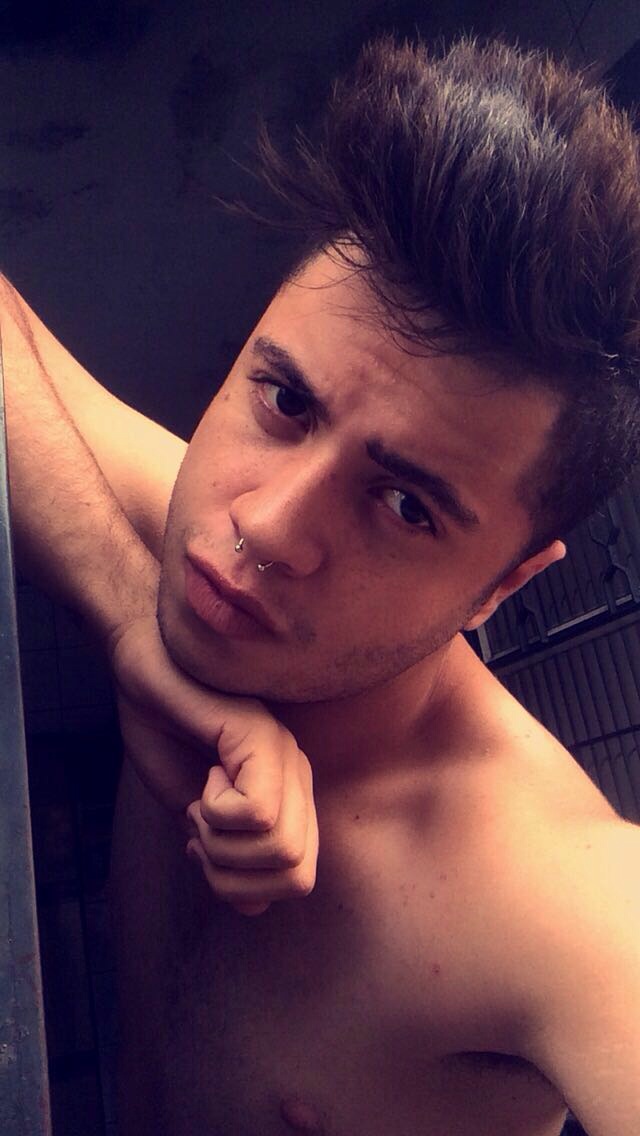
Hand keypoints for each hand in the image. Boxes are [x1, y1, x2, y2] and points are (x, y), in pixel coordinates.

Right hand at [185, 711, 317, 915]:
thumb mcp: (193, 815)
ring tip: (201, 797)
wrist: (141, 676)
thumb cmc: (166, 734)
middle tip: (198, 829)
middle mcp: (299, 775)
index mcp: (290, 795)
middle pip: (296, 875)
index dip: (243, 886)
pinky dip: (215, 810)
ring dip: (219, 839)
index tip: (201, 844)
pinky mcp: (263, 736)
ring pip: (280, 849)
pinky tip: (206, 774)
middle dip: (231, 873)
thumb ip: (226, 857)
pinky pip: (257, 812)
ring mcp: (286, 754)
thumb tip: (257, 908)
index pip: (299, 880)